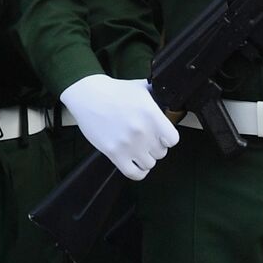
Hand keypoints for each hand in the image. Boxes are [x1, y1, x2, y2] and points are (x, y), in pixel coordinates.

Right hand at [61, 75, 178, 180]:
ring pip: (149, 164)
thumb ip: (158, 101)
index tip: (163, 136)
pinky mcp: (114, 153)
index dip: (168, 138)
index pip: (173, 139)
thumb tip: (169, 106)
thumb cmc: (115, 91)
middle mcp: (142, 131)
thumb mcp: (143, 89)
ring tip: (139, 149)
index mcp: (151, 114)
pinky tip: (136, 162)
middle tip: (147, 140)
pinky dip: (138, 171)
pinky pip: (134, 173)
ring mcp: (128, 144)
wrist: (89, 96)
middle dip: (155, 147)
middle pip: (161, 153)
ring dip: (145, 158)